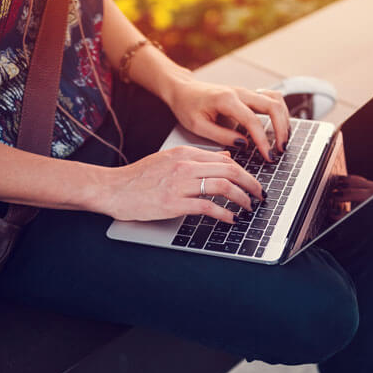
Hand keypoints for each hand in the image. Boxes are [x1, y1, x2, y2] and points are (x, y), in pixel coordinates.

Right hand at [101, 145, 263, 222]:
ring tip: (248, 207)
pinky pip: (207, 206)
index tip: (252, 182)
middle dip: (250, 184)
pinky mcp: (174, 203)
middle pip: (230, 170)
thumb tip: (224, 156)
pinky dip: (224, 213)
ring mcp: (179, 184)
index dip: (245, 172)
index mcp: (184, 153)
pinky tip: (230, 218)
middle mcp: (184, 165)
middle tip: (259, 195)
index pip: (225, 159)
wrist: (112, 188)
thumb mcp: (168, 159)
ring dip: (241, 198)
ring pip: (223, 186)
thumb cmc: (137, 178)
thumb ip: (196, 158)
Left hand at [166, 78, 290, 161]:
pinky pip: (272, 99)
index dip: (263, 140)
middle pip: (272, 106)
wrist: (184, 90)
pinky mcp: (248, 95)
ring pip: (276, 100)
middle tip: (280, 149)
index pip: (252, 121)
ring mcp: (246, 92)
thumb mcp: (197, 126)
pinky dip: (280, 112)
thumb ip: (221, 136)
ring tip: (282, 140)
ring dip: (284, 120)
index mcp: (226, 100)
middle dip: (281, 129)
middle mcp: (240, 93)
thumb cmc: (187, 106)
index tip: (268, 155)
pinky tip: (279, 126)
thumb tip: (244, 144)